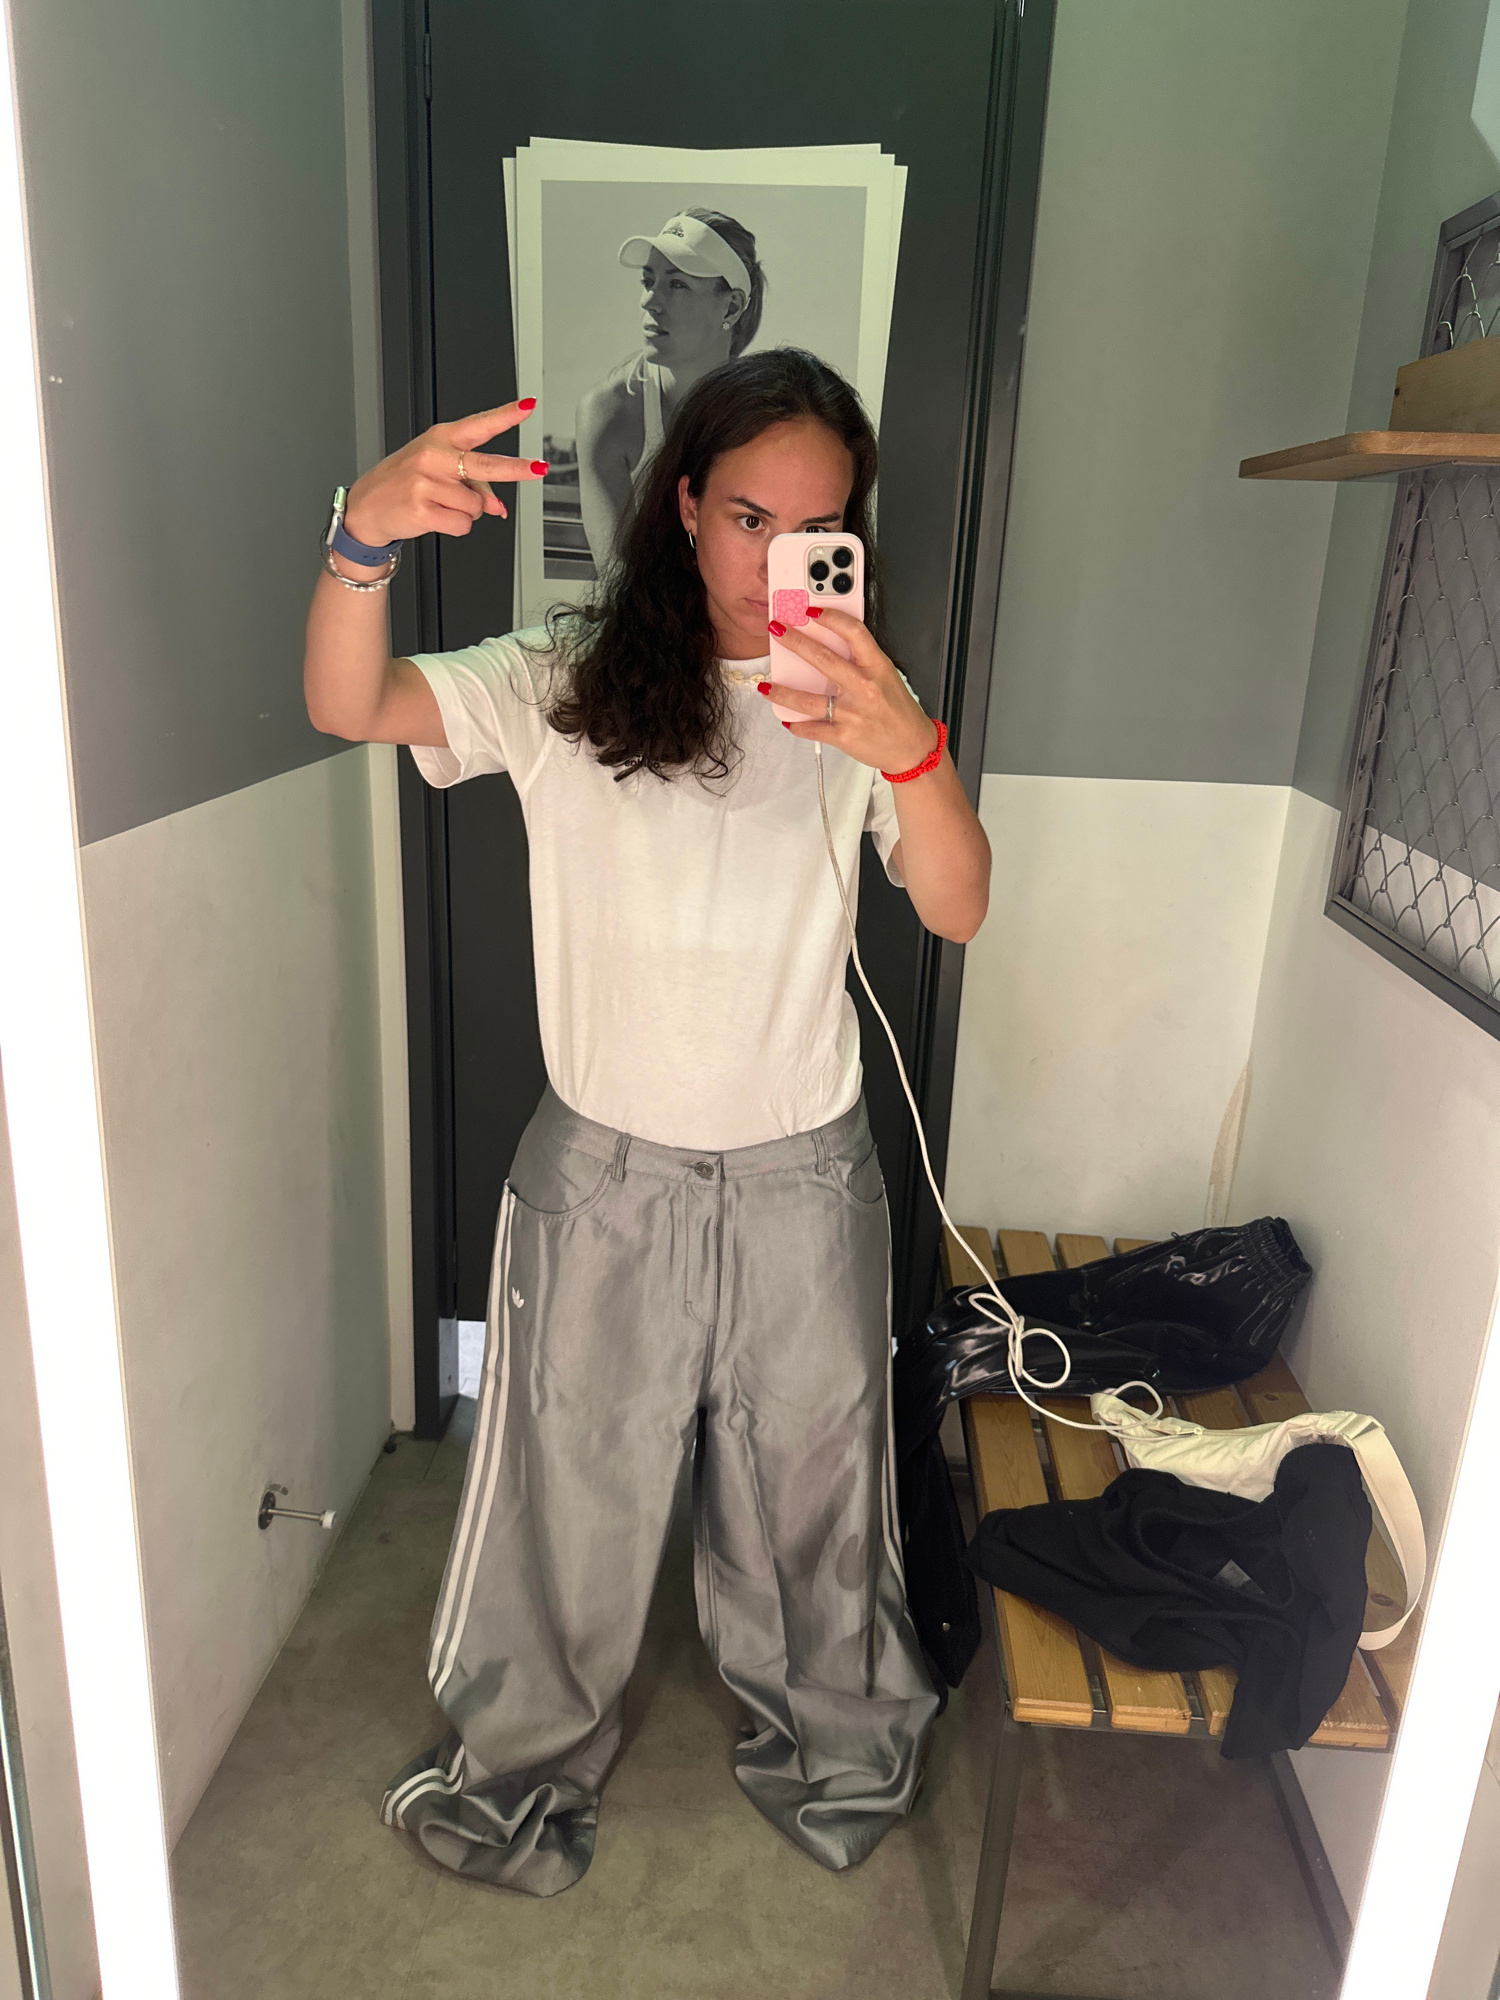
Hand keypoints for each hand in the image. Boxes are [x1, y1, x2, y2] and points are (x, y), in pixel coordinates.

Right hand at [342, 397, 547, 545]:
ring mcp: (427, 482)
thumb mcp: (438, 472)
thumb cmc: (405, 482)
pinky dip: (456, 527)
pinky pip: (463, 525)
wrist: (368, 505)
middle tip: (540, 468)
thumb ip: (474, 486)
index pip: (479, 425)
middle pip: (485, 465)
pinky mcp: (422, 508)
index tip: (528, 406)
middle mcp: (435, 456)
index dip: (505, 416)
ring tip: (440, 504)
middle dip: (515, 469)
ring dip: (466, 512)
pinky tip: (434, 516)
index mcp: (441, 438)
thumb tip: (498, 508)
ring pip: (476, 506)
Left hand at [758, 608, 937, 772]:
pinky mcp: (844, 736)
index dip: (831, 618)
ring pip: (807, 700)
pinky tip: (787, 719)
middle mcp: (864, 688)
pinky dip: (796, 725)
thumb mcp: (888, 677)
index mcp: (878, 667)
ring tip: (765, 686)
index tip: (812, 611)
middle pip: (823, 660)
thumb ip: (863, 661)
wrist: (913, 748)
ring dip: (781, 692)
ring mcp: (852, 713)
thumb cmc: (899, 711)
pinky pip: (811, 728)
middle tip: (776, 631)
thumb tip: (830, 645)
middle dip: (795, 642)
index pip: (854, 633)